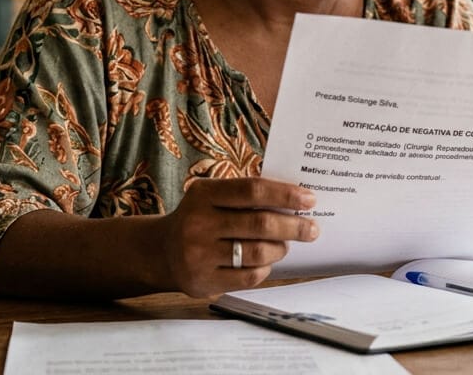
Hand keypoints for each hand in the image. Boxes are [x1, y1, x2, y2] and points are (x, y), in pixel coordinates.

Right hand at [159, 177, 317, 297]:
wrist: (161, 251)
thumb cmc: (199, 218)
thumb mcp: (211, 197)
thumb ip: (245, 195)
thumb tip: (294, 200)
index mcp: (203, 194)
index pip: (252, 190)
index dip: (285, 194)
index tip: (309, 199)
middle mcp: (198, 223)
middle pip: (260, 224)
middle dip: (293, 226)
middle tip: (312, 229)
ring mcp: (199, 255)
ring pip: (258, 252)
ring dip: (280, 248)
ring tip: (285, 245)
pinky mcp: (204, 281)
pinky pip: (249, 276)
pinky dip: (264, 268)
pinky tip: (265, 262)